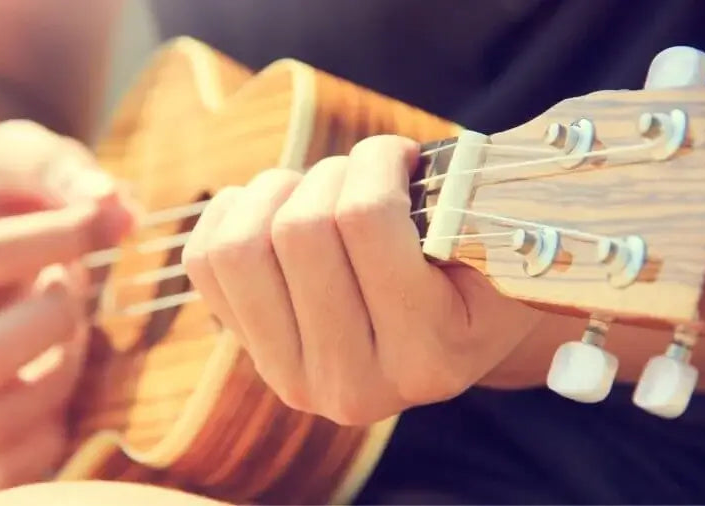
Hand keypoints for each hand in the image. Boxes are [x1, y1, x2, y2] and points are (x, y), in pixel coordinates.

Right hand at [0, 120, 135, 488]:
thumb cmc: (7, 204)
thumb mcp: (25, 162)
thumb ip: (64, 170)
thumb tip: (116, 208)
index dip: (63, 237)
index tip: (100, 221)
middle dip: (56, 321)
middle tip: (73, 289)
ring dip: (59, 373)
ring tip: (67, 331)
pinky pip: (16, 463)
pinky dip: (55, 426)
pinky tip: (60, 373)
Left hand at [182, 135, 542, 424]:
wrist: (445, 338)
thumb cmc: (474, 275)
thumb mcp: (500, 247)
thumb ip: (463, 205)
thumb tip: (392, 155)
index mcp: (427, 358)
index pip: (365, 220)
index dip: (377, 160)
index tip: (399, 154)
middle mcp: (354, 386)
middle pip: (299, 231)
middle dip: (331, 173)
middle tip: (362, 172)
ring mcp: (291, 376)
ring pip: (240, 248)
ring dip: (275, 193)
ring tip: (315, 189)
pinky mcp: (249, 353)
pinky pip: (204, 261)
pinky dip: (231, 213)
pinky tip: (274, 207)